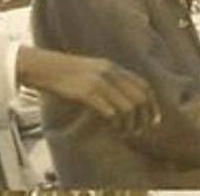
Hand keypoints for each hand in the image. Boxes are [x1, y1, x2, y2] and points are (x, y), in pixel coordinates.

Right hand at [17, 46, 159, 135]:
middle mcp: (110, 73)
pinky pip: (111, 112)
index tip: (154, 119)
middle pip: (140, 97)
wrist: (45, 67)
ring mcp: (100, 82)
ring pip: (128, 107)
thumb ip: (110, 79)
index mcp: (114, 67)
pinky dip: (116, 124)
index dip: (153, 103)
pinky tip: (113, 129)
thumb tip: (125, 100)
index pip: (144, 85)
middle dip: (144, 117)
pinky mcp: (87, 93)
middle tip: (139, 131)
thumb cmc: (67, 73)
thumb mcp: (93, 70)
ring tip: (125, 132)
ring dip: (130, 124)